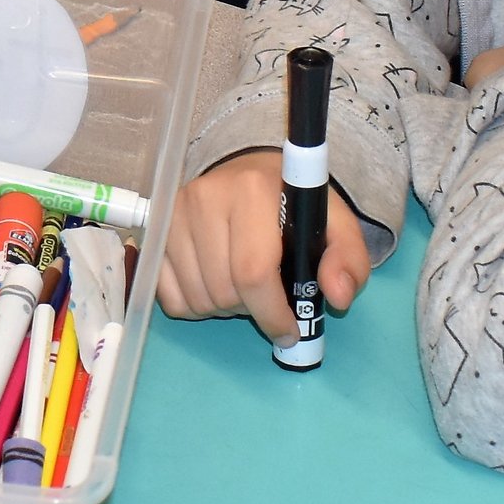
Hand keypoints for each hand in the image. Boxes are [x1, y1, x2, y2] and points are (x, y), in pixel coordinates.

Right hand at [156, 149, 369, 343]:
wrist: (248, 172)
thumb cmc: (291, 204)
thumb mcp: (335, 226)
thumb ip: (349, 260)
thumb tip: (338, 296)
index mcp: (251, 191)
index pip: (253, 272)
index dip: (272, 313)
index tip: (289, 330)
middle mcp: (204, 197)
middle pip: (224, 291)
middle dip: (251, 311)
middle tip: (267, 298)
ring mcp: (172, 214)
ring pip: (197, 298)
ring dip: (224, 309)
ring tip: (242, 287)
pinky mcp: (155, 231)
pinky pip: (169, 296)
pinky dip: (194, 305)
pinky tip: (214, 283)